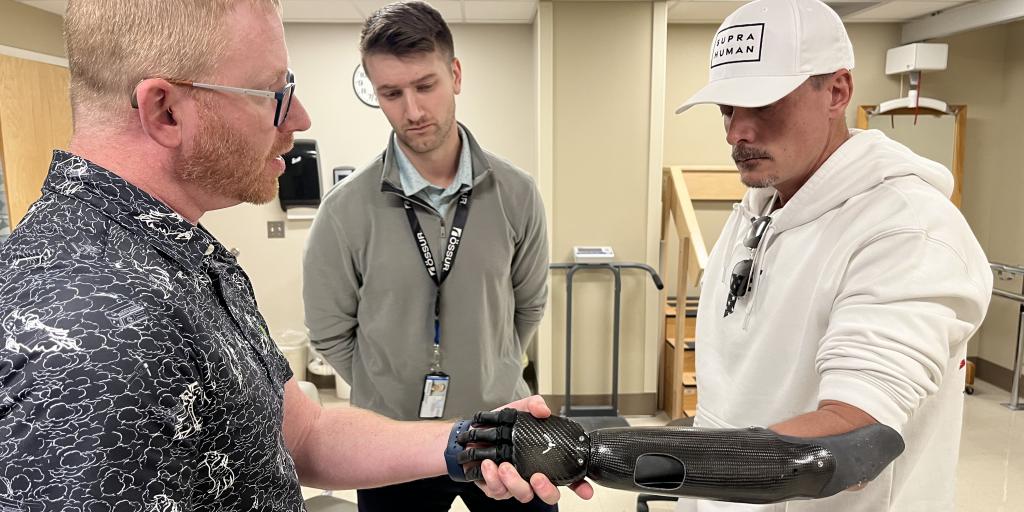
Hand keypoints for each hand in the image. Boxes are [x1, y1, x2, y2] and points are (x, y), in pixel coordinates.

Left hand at [467, 396, 594, 503]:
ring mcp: (515, 483)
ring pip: (523, 494)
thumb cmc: (500, 426)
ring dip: (514, 482)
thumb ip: (534, 405)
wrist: (473, 434)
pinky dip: (493, 478)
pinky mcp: (496, 487)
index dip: (580, 485)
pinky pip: (498, 491)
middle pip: (549, 494)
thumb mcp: (519, 409)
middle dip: (546, 490)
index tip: (585, 490)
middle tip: (537, 478)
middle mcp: (532, 475)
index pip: (568, 476)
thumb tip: (543, 410)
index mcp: (543, 460)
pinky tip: (488, 465)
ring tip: (504, 466)